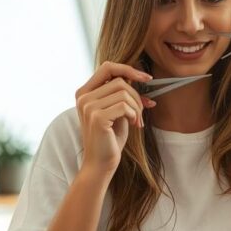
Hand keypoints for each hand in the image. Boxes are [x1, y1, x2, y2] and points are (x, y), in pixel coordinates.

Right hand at [75, 62, 155, 176]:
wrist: (101, 163)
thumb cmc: (110, 138)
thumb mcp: (117, 110)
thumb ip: (122, 93)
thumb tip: (142, 77)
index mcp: (85, 92)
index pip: (108, 67)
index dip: (128, 69)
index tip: (146, 78)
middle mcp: (83, 97)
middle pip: (119, 81)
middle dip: (136, 96)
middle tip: (141, 112)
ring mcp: (88, 106)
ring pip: (123, 93)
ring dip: (136, 107)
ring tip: (137, 121)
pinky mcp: (97, 117)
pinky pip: (124, 106)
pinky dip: (134, 114)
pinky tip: (134, 125)